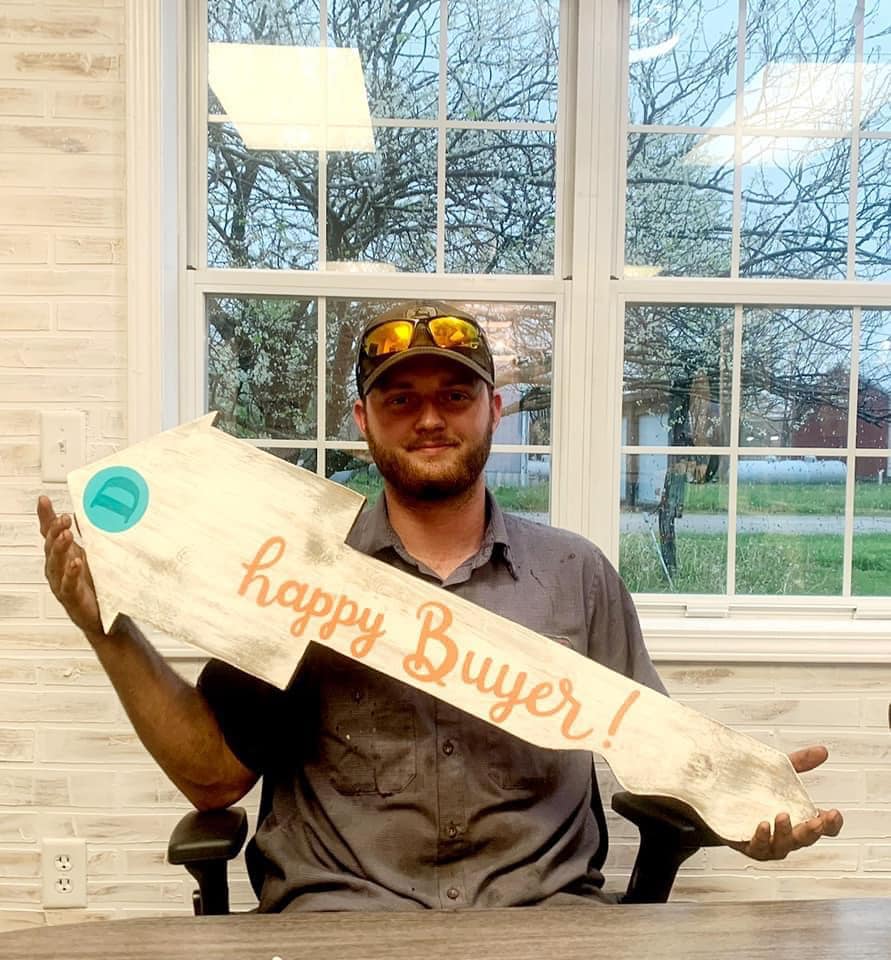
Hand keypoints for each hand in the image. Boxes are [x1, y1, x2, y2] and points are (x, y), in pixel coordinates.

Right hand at [37, 495, 103, 637]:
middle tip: (63, 518)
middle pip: (50, 545)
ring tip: (66, 534)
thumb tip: (88, 511)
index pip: (50, 533)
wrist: (105, 616)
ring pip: (55, 563)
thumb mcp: (93, 554)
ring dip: (60, 547)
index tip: (43, 500)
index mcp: (62, 554)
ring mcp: (62, 583)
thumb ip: (88, 534)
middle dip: (55, 530)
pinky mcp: (72, 597)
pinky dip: (71, 572)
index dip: (45, 517)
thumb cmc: (95, 584)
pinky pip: (68, 584)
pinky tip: (75, 562)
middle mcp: (57, 567)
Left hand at [731, 745, 842, 860]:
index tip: (834, 813)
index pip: (823, 827)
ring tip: (783, 816)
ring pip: (783, 845)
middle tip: (817, 821)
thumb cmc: (754, 790)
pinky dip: (762, 838)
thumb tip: (821, 751)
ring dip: (786, 832)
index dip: (831, 824)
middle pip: (806, 838)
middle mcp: (787, 834)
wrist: (720, 797)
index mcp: (799, 817)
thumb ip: (799, 763)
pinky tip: (763, 826)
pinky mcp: (749, 845)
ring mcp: (769, 842)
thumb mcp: (777, 772)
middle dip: (813, 830)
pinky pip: (758, 847)